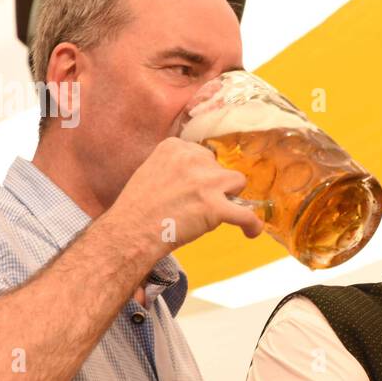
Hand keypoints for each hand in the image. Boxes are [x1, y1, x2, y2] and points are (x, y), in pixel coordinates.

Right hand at [110, 137, 263, 255]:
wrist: (130, 232)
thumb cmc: (137, 209)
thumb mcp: (151, 171)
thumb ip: (175, 168)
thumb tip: (196, 178)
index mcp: (174, 147)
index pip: (203, 155)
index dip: (202, 173)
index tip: (194, 188)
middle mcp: (192, 160)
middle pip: (220, 168)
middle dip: (215, 185)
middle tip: (198, 204)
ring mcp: (205, 182)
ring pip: (238, 183)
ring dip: (231, 197)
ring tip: (223, 213)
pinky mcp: (215, 207)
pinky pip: (245, 214)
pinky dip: (251, 224)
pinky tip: (251, 231)